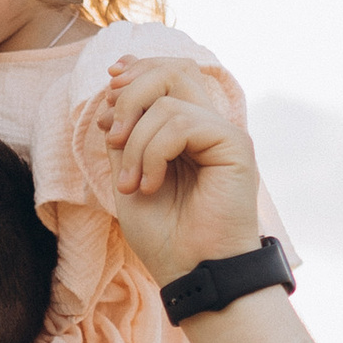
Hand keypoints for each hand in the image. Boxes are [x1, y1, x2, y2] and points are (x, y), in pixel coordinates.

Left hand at [100, 58, 263, 291]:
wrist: (191, 272)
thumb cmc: (163, 235)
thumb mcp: (127, 175)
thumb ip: (125, 134)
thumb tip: (114, 93)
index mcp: (187, 131)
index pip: (169, 74)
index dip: (137, 70)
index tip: (107, 86)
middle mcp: (208, 126)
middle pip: (172, 71)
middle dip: (129, 94)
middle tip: (111, 134)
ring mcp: (223, 133)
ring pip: (167, 100)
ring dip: (135, 142)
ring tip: (130, 183)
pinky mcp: (235, 145)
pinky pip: (181, 123)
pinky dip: (153, 152)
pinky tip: (149, 185)